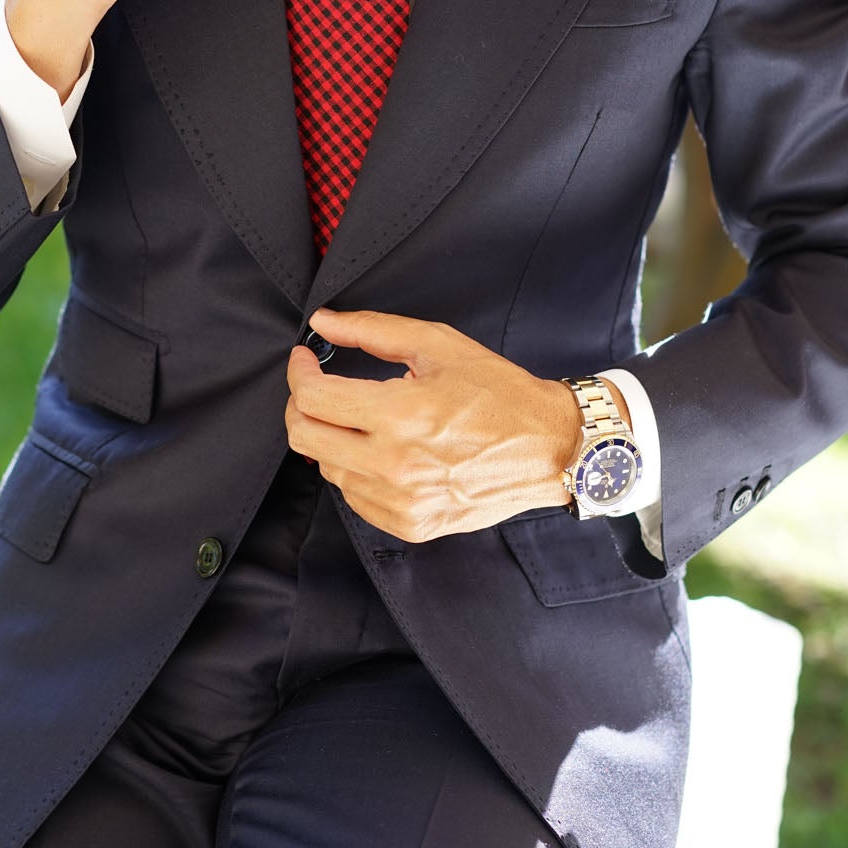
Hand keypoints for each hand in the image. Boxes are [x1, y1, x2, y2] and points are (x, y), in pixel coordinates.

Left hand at [284, 307, 586, 542]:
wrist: (548, 449)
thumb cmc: (499, 393)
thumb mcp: (439, 346)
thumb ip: (373, 330)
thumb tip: (323, 323)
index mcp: (400, 415)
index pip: (313, 399)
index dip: (299, 373)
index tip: (305, 360)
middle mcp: (395, 465)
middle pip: (305, 437)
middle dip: (302, 405)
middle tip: (319, 387)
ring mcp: (401, 502)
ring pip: (327, 469)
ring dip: (332, 439)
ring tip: (362, 419)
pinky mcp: (410, 525)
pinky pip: (355, 498)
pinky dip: (356, 471)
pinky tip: (383, 451)